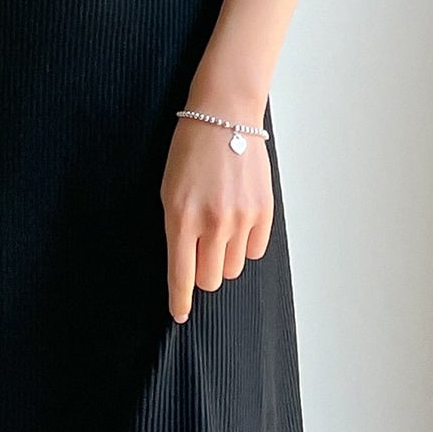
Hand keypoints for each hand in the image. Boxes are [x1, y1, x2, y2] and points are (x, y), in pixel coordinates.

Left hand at [160, 115, 273, 323]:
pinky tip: (236, 223)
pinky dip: (244, 245)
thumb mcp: (169, 191)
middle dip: (202, 274)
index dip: (180, 301)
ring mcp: (241, 218)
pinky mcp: (264, 212)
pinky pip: (255, 251)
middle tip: (199, 255)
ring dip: (223, 259)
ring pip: (233, 268)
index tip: (179, 313)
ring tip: (218, 231)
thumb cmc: (190, 151)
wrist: (224, 117)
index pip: (181, 276)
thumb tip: (185, 267)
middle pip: (210, 279)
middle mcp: (213, 223)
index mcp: (182, 218)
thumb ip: (177, 230)